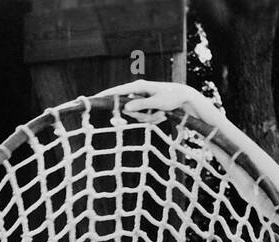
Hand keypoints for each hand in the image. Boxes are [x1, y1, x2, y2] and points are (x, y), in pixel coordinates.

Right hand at [93, 80, 218, 124]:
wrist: (183, 97)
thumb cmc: (171, 98)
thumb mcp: (157, 103)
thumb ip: (141, 105)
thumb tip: (125, 108)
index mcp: (138, 87)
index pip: (118, 90)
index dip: (107, 95)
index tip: (96, 98)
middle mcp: (137, 92)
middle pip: (128, 108)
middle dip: (141, 116)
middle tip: (158, 114)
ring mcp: (141, 99)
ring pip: (137, 114)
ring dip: (150, 118)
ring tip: (163, 114)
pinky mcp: (146, 105)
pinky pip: (144, 116)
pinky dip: (153, 118)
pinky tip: (163, 115)